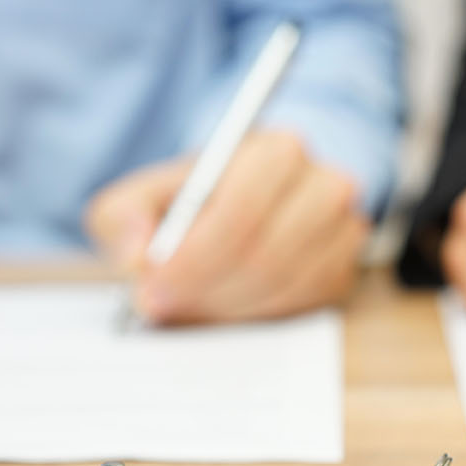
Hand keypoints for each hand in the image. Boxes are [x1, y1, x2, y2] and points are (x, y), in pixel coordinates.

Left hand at [84, 131, 368, 323]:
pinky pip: (302, 306)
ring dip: (227, 305)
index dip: (195, 254)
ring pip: (285, 285)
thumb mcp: (140, 197)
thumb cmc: (188, 203)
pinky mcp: (343, 273)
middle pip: (268, 253)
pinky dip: (255, 315)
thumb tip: (137, 256)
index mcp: (279, 150)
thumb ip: (123, 219)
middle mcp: (324, 185)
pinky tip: (222, 307)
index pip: (243, 209)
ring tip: (186, 304)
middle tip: (161, 304)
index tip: (154, 281)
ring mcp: (343, 231)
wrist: (236, 206)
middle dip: (206, 286)